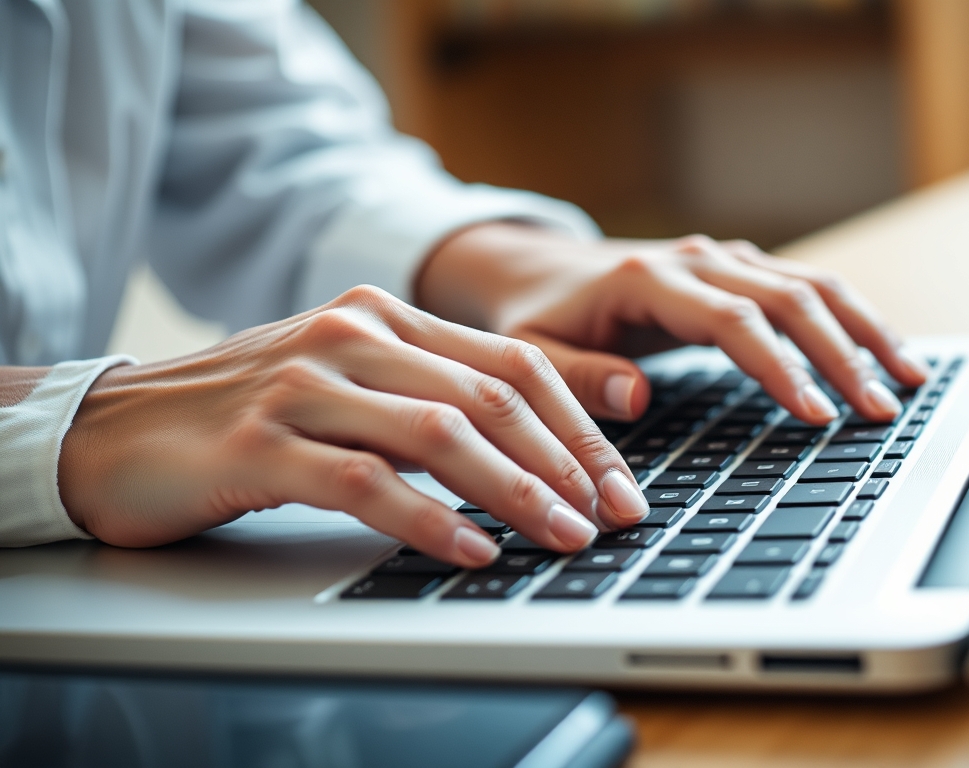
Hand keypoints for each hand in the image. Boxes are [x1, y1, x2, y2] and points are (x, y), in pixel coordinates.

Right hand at [58, 287, 649, 566]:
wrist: (114, 428)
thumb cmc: (247, 414)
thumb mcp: (350, 386)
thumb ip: (428, 400)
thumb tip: (535, 456)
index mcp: (386, 316)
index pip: (514, 365)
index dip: (581, 426)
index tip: (621, 484)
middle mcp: (352, 334)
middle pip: (493, 396)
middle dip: (568, 463)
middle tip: (614, 517)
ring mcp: (305, 383)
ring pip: (441, 434)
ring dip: (517, 492)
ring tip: (564, 535)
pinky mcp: (262, 442)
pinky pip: (367, 481)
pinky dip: (431, 519)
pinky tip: (472, 550)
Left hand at [416, 224, 927, 423]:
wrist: (539, 270)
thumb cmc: (537, 319)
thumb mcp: (533, 355)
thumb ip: (579, 376)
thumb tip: (637, 395)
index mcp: (647, 280)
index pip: (732, 320)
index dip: (778, 366)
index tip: (815, 413)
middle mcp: (697, 260)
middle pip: (789, 298)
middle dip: (842, 355)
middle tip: (881, 410)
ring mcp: (724, 260)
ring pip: (811, 286)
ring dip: (863, 331)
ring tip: (909, 381)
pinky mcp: (741, 270)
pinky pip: (807, 288)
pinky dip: (851, 320)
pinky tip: (884, 353)